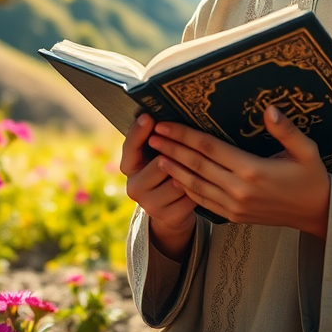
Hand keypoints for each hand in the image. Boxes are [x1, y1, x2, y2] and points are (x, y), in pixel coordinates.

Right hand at [120, 114, 195, 260]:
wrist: (172, 212)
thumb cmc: (167, 172)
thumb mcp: (157, 155)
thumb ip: (156, 139)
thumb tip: (159, 113)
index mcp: (129, 166)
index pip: (130, 146)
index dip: (139, 132)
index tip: (148, 117)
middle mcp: (134, 186)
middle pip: (160, 163)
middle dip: (177, 156)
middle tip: (189, 151)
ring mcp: (148, 205)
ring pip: (177, 180)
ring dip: (191, 174)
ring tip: (197, 171)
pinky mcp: (166, 217)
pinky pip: (189, 196)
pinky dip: (198, 190)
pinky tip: (202, 187)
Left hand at [148, 106, 330, 238]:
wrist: (317, 213)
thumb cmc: (312, 177)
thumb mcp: (306, 150)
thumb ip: (286, 130)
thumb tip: (270, 109)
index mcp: (253, 170)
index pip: (210, 148)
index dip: (185, 135)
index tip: (166, 124)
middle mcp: (239, 189)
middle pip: (197, 165)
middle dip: (172, 149)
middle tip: (152, 135)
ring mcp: (234, 206)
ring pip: (195, 184)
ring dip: (174, 168)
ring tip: (156, 154)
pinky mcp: (234, 216)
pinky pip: (203, 201)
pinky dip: (186, 188)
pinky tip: (175, 177)